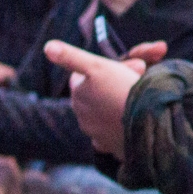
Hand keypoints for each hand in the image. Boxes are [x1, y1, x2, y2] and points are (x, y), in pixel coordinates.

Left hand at [44, 40, 164, 159]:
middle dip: (107, 88)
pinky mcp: (111, 147)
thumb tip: (47, 46)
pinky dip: (117, 128)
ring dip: (112, 107)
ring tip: (132, 100)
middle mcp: (82, 116)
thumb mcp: (97, 66)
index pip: (79, 77)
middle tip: (132, 79)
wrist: (145, 120)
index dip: (98, 69)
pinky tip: (129, 121)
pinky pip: (111, 135)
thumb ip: (70, 57)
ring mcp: (96, 133)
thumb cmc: (121, 89)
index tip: (116, 69)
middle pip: (91, 96)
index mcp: (78, 94)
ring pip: (101, 115)